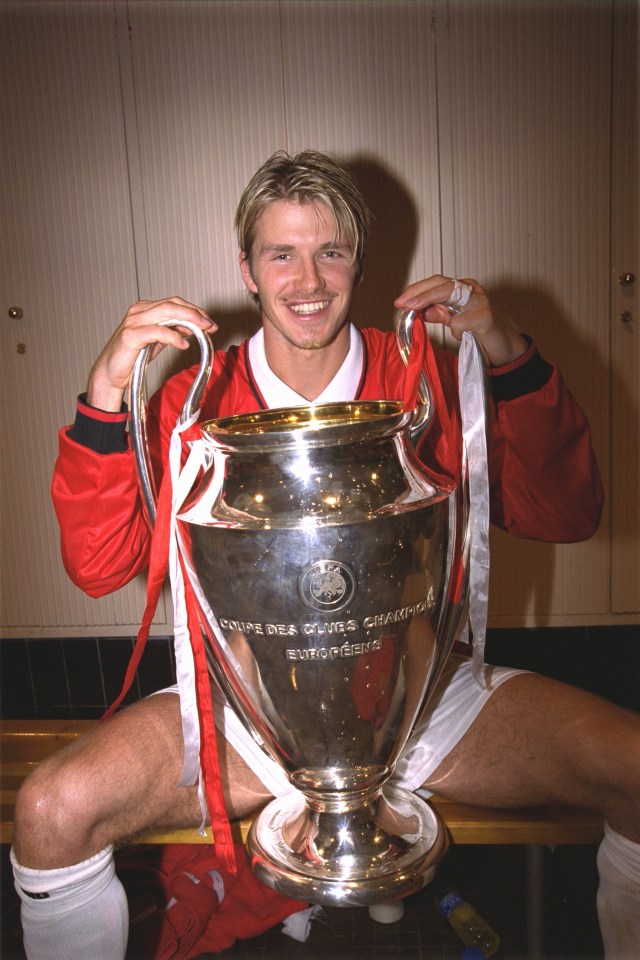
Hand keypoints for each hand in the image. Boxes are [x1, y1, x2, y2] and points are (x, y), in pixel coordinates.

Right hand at [86, 297, 216, 410]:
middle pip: (172, 304)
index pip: (174, 302)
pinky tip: (183, 344)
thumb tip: (192, 327)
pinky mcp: (130, 335)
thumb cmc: (131, 357)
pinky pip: (157, 331)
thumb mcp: (156, 341)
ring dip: (188, 321)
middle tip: (210, 325)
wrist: (110, 373)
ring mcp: (133, 321)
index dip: (194, 310)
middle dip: (195, 314)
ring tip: (202, 331)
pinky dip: (173, 337)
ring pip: (166, 312)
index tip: (209, 322)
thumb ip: (172, 332)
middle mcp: (138, 311)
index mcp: (145, 309)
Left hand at [394, 275, 527, 366]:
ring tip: (414, 310)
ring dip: (429, 300)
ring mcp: (480, 301)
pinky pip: (462, 320)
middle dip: (419, 293)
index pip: (436, 282)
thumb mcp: (456, 321)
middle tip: (403, 304)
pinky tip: (458, 336)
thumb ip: (440, 314)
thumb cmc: (481, 331)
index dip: (417, 290)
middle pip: (442, 283)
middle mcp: (472, 290)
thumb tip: (421, 311)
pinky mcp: (486, 316)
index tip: (400, 301)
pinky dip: (455, 328)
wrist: (504, 346)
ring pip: (451, 293)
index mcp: (463, 289)